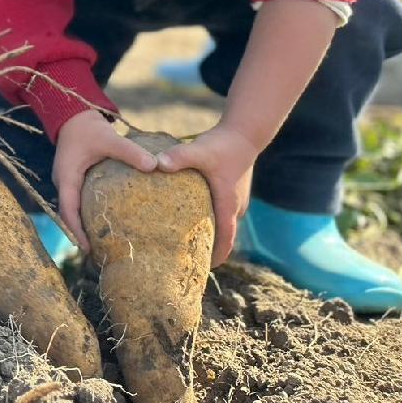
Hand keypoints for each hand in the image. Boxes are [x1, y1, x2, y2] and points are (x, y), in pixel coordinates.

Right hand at [54, 109, 157, 250]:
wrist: (74, 113)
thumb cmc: (89, 127)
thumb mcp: (110, 138)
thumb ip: (130, 152)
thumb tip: (155, 166)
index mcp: (67, 176)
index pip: (68, 210)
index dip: (75, 230)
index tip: (87, 249)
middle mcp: (64, 182)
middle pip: (68, 215)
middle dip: (80, 234)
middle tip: (97, 255)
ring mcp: (68, 180)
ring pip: (73, 209)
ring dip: (83, 225)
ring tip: (102, 244)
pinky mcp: (75, 178)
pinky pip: (79, 201)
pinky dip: (88, 213)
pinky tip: (105, 221)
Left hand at [157, 123, 257, 266]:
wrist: (244, 132)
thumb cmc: (222, 144)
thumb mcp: (199, 150)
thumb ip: (178, 157)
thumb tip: (157, 164)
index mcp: (227, 204)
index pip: (226, 239)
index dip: (217, 256)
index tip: (205, 270)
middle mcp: (235, 205)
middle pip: (224, 235)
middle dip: (209, 248)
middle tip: (189, 260)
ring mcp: (235, 197)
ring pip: (222, 222)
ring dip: (210, 233)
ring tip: (187, 242)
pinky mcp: (231, 189)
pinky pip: (220, 210)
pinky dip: (209, 218)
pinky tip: (191, 214)